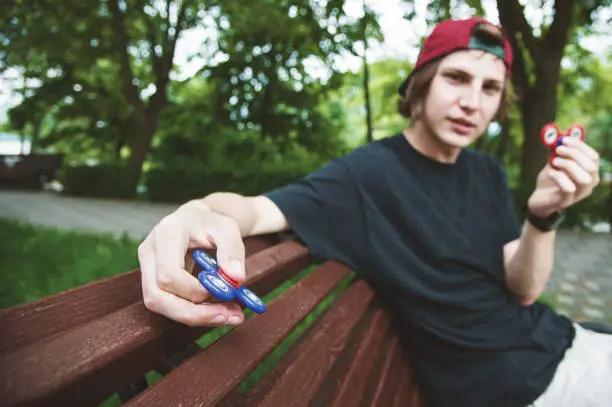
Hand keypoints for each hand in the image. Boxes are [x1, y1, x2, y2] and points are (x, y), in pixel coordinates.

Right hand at [138, 200, 245, 326]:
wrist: (196, 220)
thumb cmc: (210, 222)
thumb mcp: (227, 228)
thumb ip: (232, 250)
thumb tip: (235, 278)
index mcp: (165, 235)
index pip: (168, 273)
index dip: (194, 290)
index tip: (225, 293)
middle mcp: (149, 253)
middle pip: (156, 296)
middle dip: (193, 313)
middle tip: (229, 316)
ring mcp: (147, 268)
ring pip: (159, 304)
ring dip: (195, 317)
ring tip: (229, 315)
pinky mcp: (153, 281)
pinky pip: (168, 304)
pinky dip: (194, 313)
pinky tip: (219, 311)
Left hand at [528, 137, 599, 216]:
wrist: (539, 199)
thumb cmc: (551, 179)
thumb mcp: (555, 162)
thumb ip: (559, 150)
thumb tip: (560, 134)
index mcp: (590, 172)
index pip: (594, 157)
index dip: (580, 146)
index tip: (564, 139)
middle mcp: (589, 184)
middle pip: (591, 166)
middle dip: (574, 154)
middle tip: (558, 149)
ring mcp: (579, 194)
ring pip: (584, 178)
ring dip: (568, 165)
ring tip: (554, 161)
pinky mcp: (565, 201)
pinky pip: (569, 188)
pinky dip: (560, 177)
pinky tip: (551, 173)